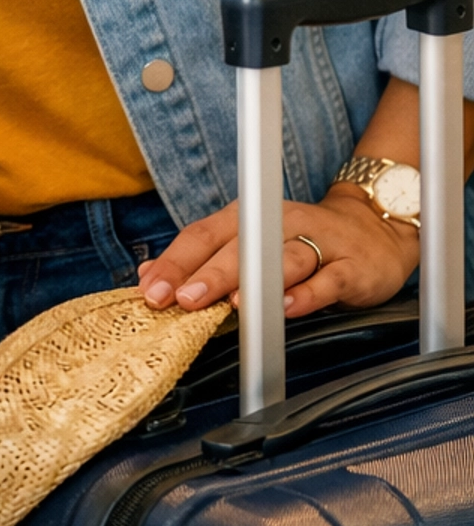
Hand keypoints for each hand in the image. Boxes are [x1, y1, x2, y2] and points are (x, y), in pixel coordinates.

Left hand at [137, 186, 420, 319]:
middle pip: (240, 245)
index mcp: (249, 216)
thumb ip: (205, 260)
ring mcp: (317, 242)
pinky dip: (307, 294)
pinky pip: (327, 280)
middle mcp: (280, 223)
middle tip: (182, 298)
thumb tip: (152, 277)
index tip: (152, 289)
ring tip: (230, 304)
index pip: (204, 234)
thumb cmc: (302, 242)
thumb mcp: (253, 244)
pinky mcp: (350, 267)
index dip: (176, 261)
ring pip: (282, 259)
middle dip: (207, 273)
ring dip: (255, 281)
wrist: (374, 230)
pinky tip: (287, 308)